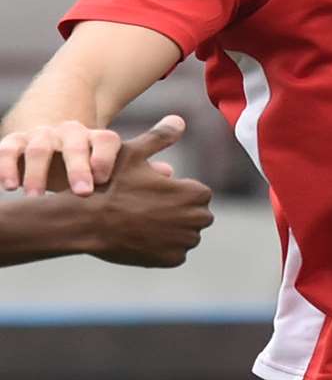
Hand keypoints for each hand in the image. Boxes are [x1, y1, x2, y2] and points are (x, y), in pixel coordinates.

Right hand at [0, 113, 176, 196]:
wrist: (50, 141)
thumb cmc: (88, 163)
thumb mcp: (111, 165)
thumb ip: (138, 169)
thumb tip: (170, 174)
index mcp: (97, 137)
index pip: (107, 140)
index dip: (106, 158)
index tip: (105, 179)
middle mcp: (70, 133)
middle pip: (74, 143)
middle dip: (76, 167)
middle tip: (81, 192)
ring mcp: (42, 135)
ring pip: (39, 147)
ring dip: (36, 171)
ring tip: (34, 196)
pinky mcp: (14, 142)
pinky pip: (8, 149)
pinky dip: (6, 165)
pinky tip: (8, 186)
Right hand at [88, 118, 213, 267]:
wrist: (85, 221)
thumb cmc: (109, 184)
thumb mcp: (133, 154)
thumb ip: (160, 137)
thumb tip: (178, 120)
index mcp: (195, 193)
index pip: (199, 193)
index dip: (178, 192)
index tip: (156, 192)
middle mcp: (196, 219)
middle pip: (197, 215)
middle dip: (180, 212)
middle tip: (149, 209)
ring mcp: (184, 241)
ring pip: (187, 235)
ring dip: (173, 231)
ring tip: (144, 223)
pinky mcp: (171, 260)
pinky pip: (175, 253)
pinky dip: (163, 248)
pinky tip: (141, 238)